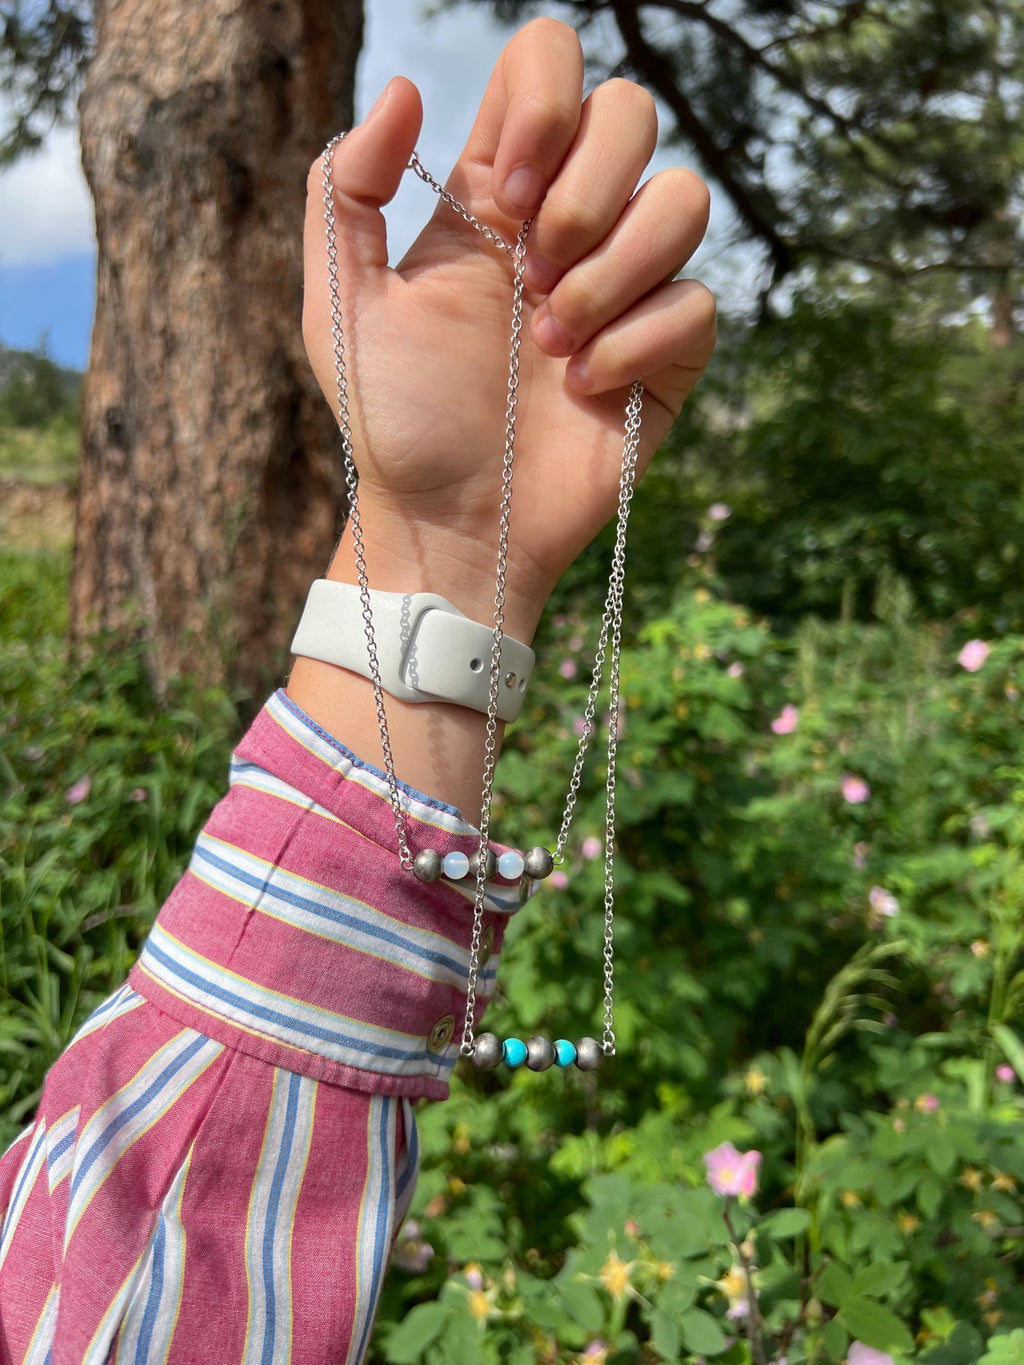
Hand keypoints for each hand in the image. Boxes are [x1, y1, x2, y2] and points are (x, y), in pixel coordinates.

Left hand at [302, 17, 714, 637]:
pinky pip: (698, 303)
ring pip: (684, 200)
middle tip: (533, 274)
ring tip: (554, 345)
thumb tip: (409, 85)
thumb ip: (347, 189)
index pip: (546, 67)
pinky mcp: (666, 356)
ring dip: (614, 272)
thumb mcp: (342, 307)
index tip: (511, 186)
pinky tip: (585, 390)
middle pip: (633, 111)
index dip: (546, 97)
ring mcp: (623, 290)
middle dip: (590, 188)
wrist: (450, 527)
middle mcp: (565, 228)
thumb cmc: (394, 424)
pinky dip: (639, 344)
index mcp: (492, 197)